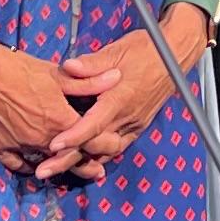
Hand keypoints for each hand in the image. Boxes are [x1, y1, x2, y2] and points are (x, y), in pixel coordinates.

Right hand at [0, 29, 100, 172]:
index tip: (113, 147)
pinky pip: (17, 164)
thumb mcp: (56, 73)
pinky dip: (28, 165)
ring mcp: (19, 145)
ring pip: (44, 164)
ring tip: (69, 170)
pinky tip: (35, 166)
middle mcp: (40, 139)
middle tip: (96, 171)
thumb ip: (88, 81)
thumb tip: (118, 76)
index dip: (104, 146)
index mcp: (58, 120)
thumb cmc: (18, 68)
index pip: (89, 141)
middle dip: (85, 165)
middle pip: (69, 159)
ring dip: (57, 167)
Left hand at [38, 14, 190, 177]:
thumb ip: (92, 63)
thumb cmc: (146, 49)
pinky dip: (98, 155)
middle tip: (43, 171)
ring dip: (82, 162)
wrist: (176, 54)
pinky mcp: (138, 126)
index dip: (74, 136)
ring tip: (57, 170)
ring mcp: (134, 124)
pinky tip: (83, 161)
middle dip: (68, 160)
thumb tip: (68, 67)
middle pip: (95, 145)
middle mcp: (128, 116)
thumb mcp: (117, 50)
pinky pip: (116, 147)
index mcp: (121, 97)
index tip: (53, 145)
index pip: (95, 123)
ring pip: (106, 151)